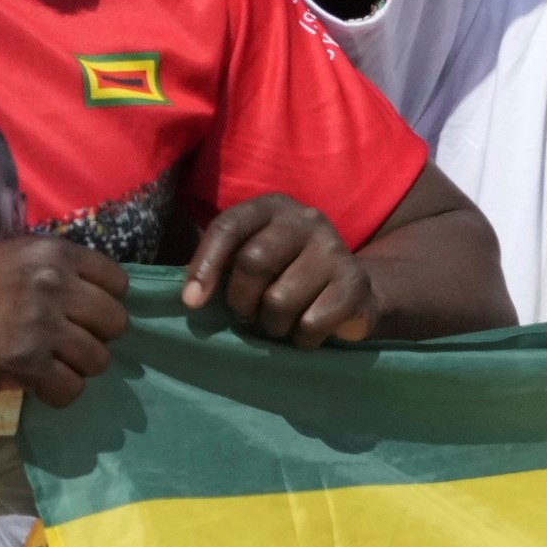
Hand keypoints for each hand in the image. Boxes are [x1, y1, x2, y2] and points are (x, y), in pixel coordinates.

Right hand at [0, 235, 129, 404]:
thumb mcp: (13, 259)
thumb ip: (56, 269)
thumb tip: (101, 295)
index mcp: (53, 254)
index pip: (118, 283)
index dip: (105, 303)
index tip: (83, 315)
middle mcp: (52, 284)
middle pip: (115, 323)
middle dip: (95, 338)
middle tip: (66, 344)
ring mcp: (40, 325)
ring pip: (98, 359)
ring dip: (76, 368)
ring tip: (49, 364)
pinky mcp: (26, 363)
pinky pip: (72, 388)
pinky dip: (59, 393)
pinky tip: (38, 385)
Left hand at [183, 195, 382, 344]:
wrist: (350, 292)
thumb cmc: (286, 275)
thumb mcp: (249, 258)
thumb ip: (219, 265)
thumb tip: (190, 297)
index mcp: (272, 208)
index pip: (229, 227)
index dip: (206, 265)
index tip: (192, 302)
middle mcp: (306, 220)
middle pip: (254, 261)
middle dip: (242, 300)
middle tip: (248, 314)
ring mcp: (335, 249)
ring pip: (280, 300)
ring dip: (272, 324)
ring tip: (280, 322)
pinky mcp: (356, 283)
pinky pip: (311, 322)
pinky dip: (301, 338)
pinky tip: (307, 329)